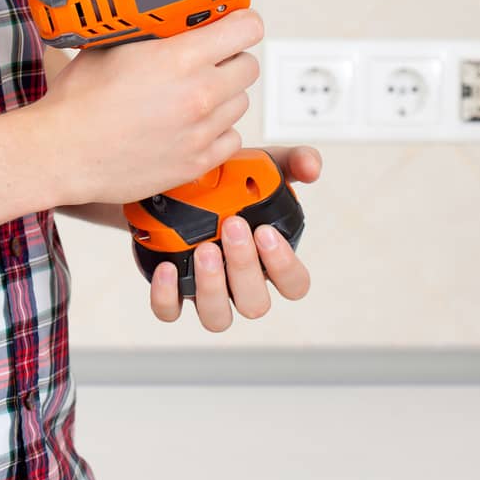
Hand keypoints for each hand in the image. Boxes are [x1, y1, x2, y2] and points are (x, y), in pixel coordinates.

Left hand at [149, 145, 321, 330]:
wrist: (178, 180)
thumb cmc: (227, 182)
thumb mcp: (260, 166)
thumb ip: (291, 162)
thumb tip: (311, 167)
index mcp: (267, 260)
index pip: (294, 283)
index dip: (285, 267)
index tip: (266, 232)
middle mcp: (239, 283)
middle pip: (255, 302)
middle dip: (244, 266)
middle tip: (232, 226)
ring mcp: (206, 292)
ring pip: (217, 317)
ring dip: (212, 286)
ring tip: (204, 249)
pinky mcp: (173, 292)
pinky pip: (170, 311)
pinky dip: (167, 296)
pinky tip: (168, 267)